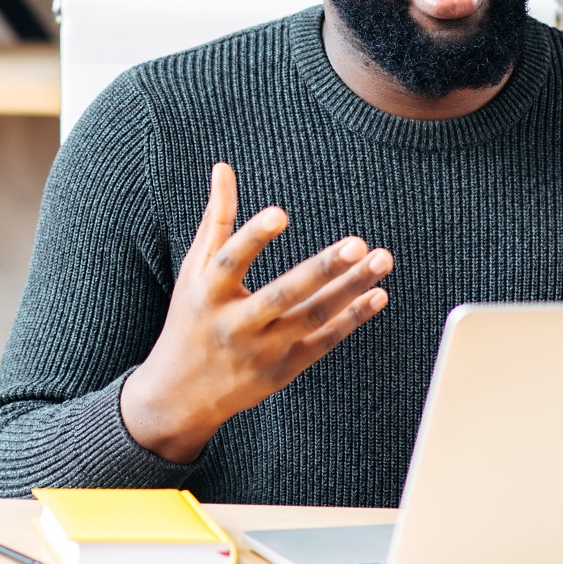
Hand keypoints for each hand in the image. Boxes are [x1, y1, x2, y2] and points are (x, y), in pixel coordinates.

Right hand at [121, 162, 392, 462]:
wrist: (180, 395)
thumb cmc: (192, 319)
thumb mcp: (194, 272)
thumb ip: (216, 220)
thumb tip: (223, 168)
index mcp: (207, 294)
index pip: (230, 262)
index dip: (253, 237)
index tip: (281, 213)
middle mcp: (234, 325)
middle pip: (282, 296)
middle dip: (322, 270)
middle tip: (359, 242)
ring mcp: (262, 351)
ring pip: (312, 318)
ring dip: (350, 289)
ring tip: (382, 259)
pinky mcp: (284, 369)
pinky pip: (324, 341)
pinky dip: (352, 318)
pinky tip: (378, 294)